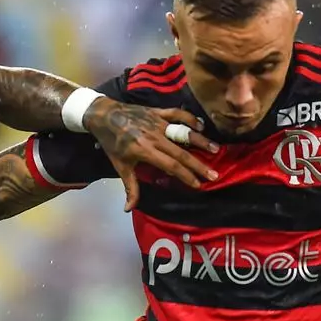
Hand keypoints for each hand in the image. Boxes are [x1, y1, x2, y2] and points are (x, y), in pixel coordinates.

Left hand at [82, 100, 220, 210]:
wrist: (103, 115)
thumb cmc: (112, 143)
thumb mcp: (120, 166)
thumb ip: (130, 187)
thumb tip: (129, 209)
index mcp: (145, 151)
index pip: (171, 166)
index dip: (186, 176)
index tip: (198, 185)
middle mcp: (154, 137)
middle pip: (182, 153)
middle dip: (199, 166)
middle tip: (214, 175)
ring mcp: (158, 123)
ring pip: (184, 132)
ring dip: (201, 141)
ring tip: (216, 149)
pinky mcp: (158, 112)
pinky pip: (177, 114)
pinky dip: (190, 118)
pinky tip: (201, 126)